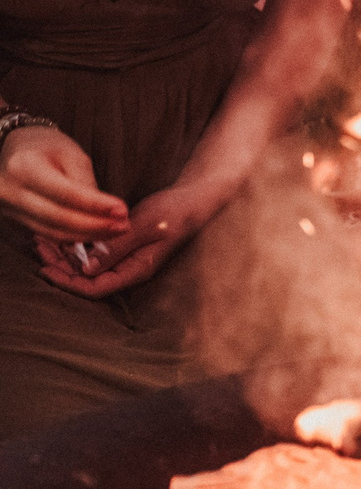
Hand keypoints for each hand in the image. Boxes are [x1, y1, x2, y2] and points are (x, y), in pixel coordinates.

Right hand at [1, 124, 126, 240]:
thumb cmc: (46, 146)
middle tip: (123, 226)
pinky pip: (48, 234)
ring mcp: (10, 209)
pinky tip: (96, 234)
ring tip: (115, 231)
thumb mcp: (71, 154)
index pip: (65, 193)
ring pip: (53, 231)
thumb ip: (85, 182)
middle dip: (95, 225)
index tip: (122, 210)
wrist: (17, 149)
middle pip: (58, 218)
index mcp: (24, 167)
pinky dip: (74, 237)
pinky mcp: (16, 220)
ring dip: (88, 235)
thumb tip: (106, 212)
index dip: (95, 205)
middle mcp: (11, 191)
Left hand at [33, 180, 216, 297]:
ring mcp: (126, 260)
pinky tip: (62, 235)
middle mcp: (129, 270)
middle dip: (60, 269)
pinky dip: (75, 247)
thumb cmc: (175, 212)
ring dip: (64, 257)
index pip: (95, 289)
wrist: (193, 200)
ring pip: (88, 268)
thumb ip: (118, 246)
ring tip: (43, 240)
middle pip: (87, 281)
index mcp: (137, 270)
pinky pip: (93, 255)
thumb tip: (89, 268)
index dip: (68, 282)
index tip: (46, 266)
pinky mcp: (123, 249)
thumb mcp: (146, 226)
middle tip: (38, 247)